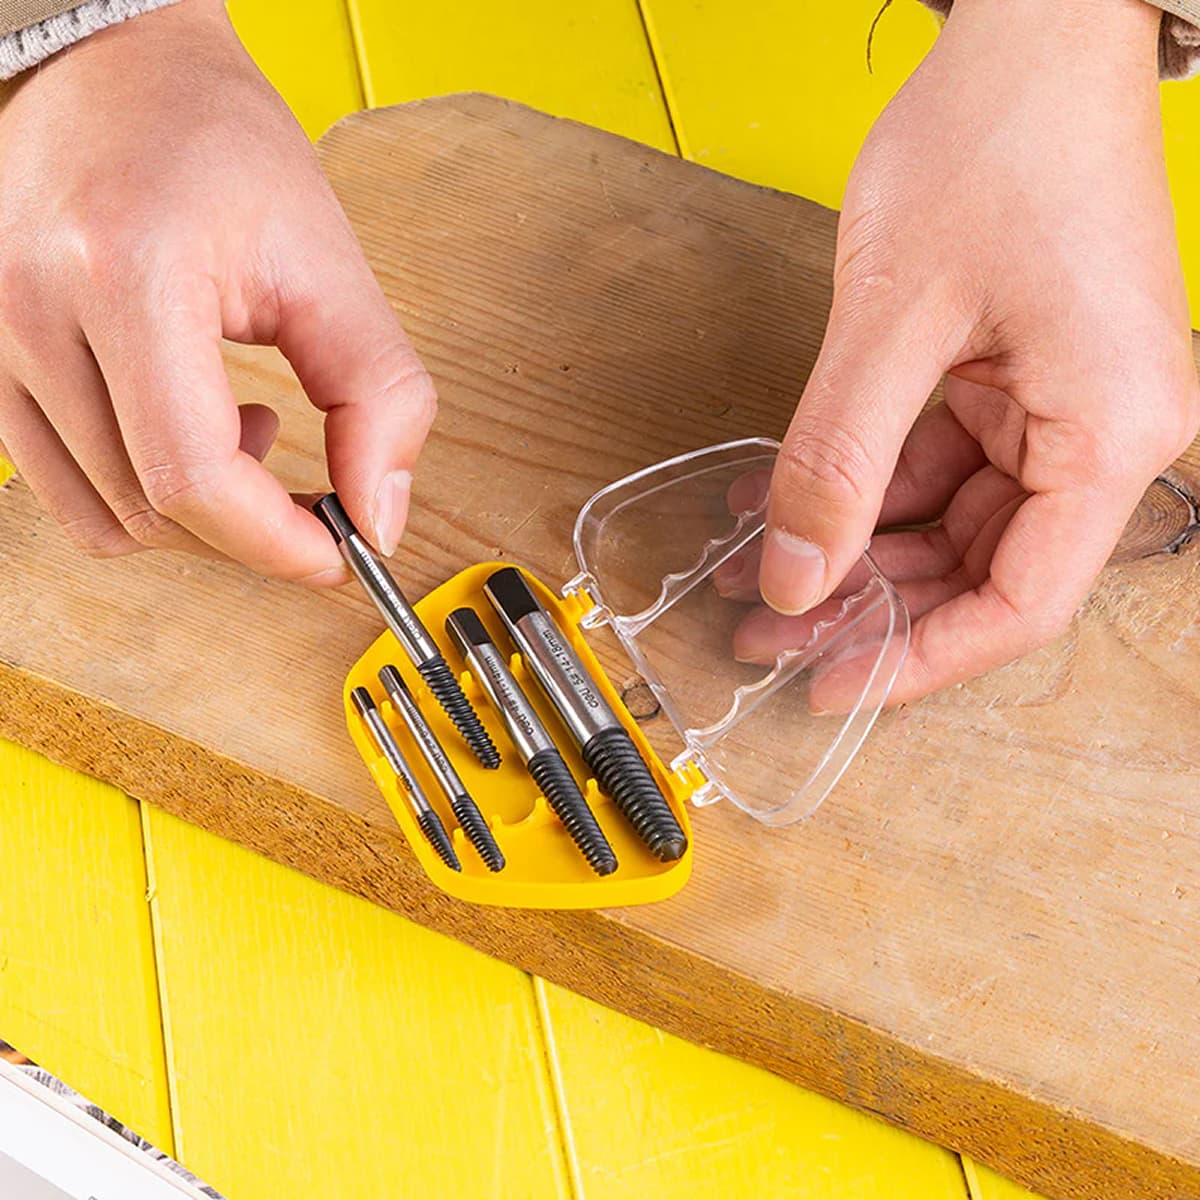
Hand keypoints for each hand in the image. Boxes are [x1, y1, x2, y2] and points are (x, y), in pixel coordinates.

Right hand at [0, 0, 433, 581]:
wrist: (120, 76)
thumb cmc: (224, 149)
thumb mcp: (332, 266)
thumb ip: (380, 398)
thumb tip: (378, 519)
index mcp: (126, 274)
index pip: (192, 475)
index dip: (275, 542)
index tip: (337, 554)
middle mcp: (34, 312)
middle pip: (151, 511)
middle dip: (252, 533)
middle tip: (315, 494)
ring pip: (106, 519)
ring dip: (201, 516)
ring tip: (252, 432)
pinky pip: (66, 492)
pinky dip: (147, 495)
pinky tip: (194, 427)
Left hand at [746, 0, 1198, 702]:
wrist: (1030, 35)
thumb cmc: (999, 141)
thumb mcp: (893, 318)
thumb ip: (837, 459)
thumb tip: (793, 574)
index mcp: (1112, 433)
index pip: (1019, 603)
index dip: (919, 660)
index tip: (830, 686)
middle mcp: (1101, 433)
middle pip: (978, 570)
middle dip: (865, 605)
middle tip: (765, 627)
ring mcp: (1058, 406)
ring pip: (947, 523)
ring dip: (850, 546)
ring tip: (756, 567)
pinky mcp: (1016, 378)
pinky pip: (933, 460)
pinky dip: (859, 481)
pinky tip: (781, 493)